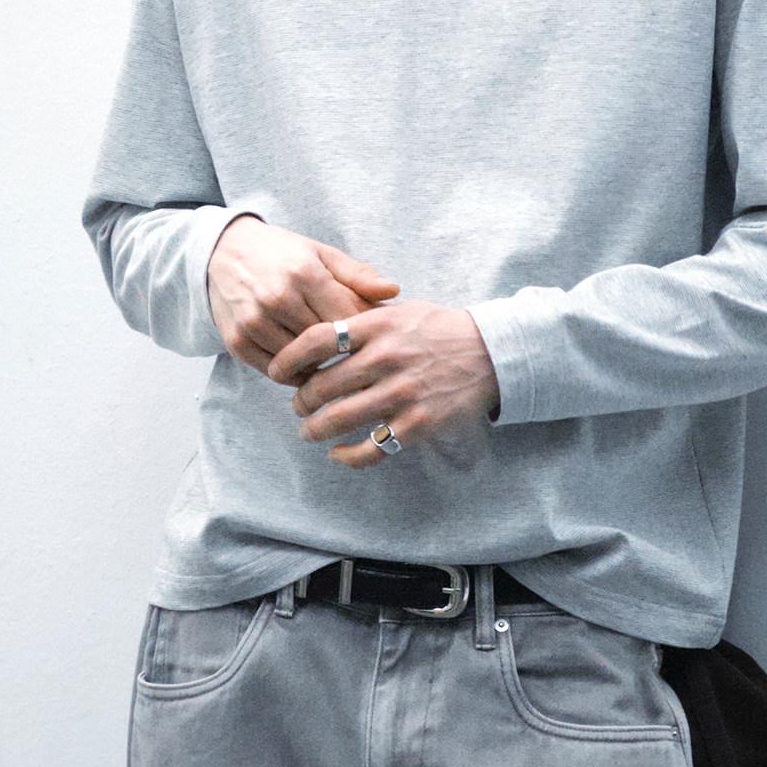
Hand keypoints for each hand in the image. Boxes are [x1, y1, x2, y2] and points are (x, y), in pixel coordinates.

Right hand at [206, 216, 399, 374]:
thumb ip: (358, 275)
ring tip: (336, 366)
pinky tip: (306, 368)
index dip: (368, 334)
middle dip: (347, 354)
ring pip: (300, 362)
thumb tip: (394, 292)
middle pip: (326, 343)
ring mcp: (255, 321)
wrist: (224, 251)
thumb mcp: (321, 254)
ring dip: (320, 368)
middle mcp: (278, 298)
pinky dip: (293, 374)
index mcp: (305, 274)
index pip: (347, 317)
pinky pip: (273, 371)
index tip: (381, 343)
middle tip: (365, 363)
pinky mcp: (236, 340)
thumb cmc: (282, 254)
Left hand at [267, 300, 500, 468]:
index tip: (275, 370)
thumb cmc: (440, 329)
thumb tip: (321, 330)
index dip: (288, 358)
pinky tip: (338, 453)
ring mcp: (400, 393)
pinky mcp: (415, 424)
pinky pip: (370, 448)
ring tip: (308, 430)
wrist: (490, 353)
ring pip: (338, 419)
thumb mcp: (400, 310)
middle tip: (298, 405)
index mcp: (378, 326)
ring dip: (314, 429)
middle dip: (301, 400)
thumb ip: (363, 318)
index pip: (317, 341)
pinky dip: (347, 455)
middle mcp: (386, 359)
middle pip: (322, 385)